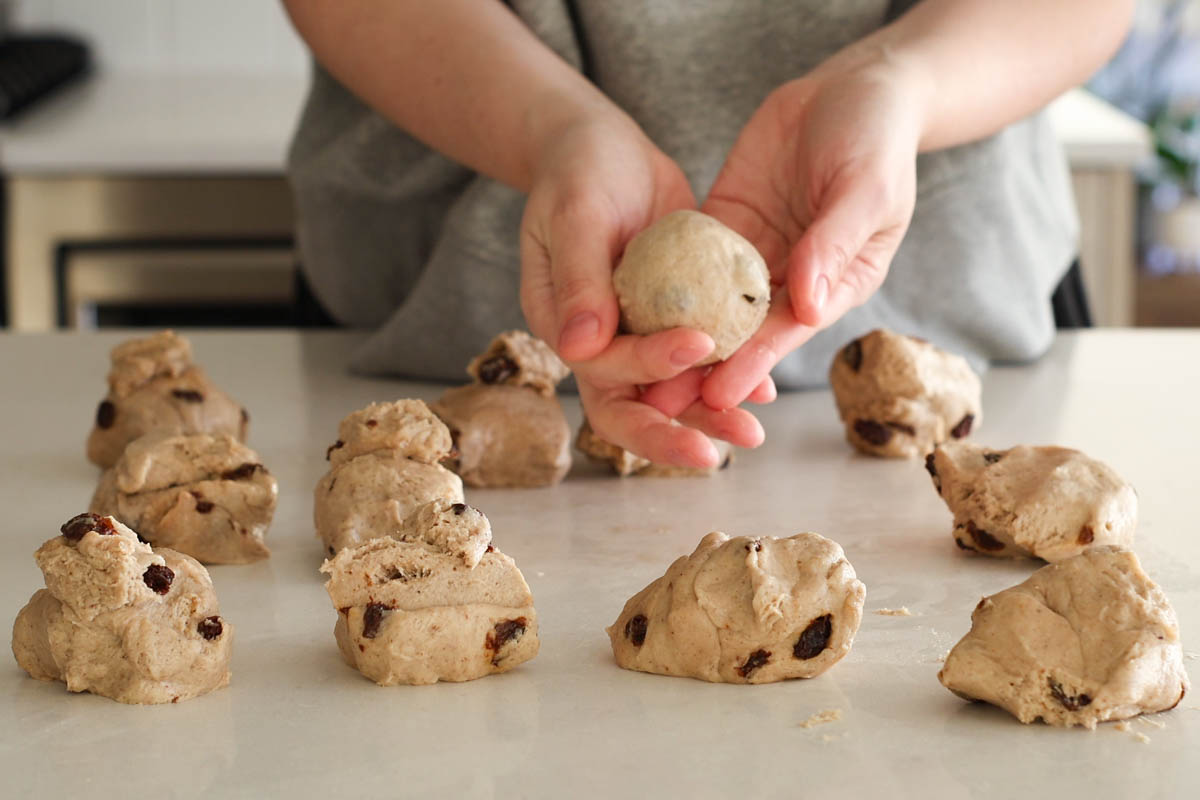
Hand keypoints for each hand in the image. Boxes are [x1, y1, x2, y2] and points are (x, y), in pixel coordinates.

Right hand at [519, 111, 765, 466]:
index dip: (648, 364)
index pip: (602, 367)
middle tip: (730, 444)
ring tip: (755, 431)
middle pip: (631, 406)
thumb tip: (580, 347)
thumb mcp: (575, 215)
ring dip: (710, 413)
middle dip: (677, 430)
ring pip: (669, 392)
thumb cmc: (578, 173)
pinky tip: (765, 388)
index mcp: (563, 326)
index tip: (698, 344)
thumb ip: (578, 279)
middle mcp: (598, 344)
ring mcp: (634, 336)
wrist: (602, 151)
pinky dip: (727, 372)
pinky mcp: (670, 320)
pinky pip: (697, 360)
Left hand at [643, 55, 921, 415]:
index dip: (751, 364)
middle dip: (702, 367)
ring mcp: (752, 254)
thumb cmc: (876, 137)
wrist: (851, 87)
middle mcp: (790, 279)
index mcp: (833, 283)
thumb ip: (834, 242)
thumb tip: (806, 305)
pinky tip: (627, 308)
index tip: (717, 394)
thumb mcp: (866, 187)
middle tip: (658, 402)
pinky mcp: (724, 224)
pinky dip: (662, 283)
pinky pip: (689, 256)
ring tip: (633, 370)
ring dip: (674, 337)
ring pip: (708, 303)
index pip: (786, 332)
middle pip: (740, 331)